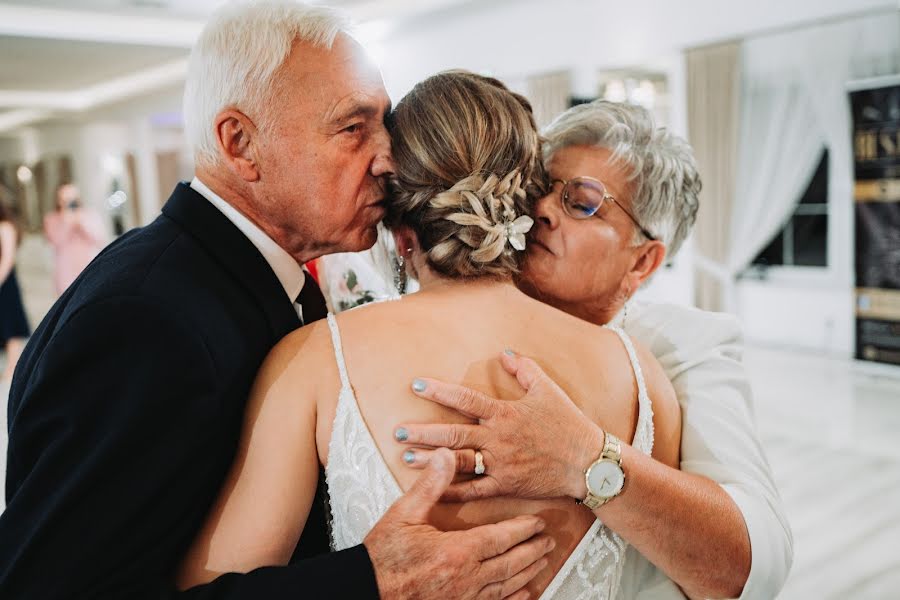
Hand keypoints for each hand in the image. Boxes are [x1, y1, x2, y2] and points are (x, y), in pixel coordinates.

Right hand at [364, 448, 553, 599]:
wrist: (367, 590)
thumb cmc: (383, 555)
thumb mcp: (404, 514)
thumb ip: (430, 485)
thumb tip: (446, 454)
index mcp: (456, 551)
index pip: (501, 538)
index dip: (523, 529)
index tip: (537, 522)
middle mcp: (466, 578)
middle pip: (511, 563)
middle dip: (533, 550)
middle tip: (548, 539)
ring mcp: (463, 598)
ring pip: (506, 585)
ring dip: (528, 572)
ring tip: (542, 561)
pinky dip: (512, 599)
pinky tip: (522, 594)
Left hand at [394, 351, 603, 500]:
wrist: (588, 462)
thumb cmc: (568, 423)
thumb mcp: (548, 389)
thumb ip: (524, 369)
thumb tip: (504, 352)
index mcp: (504, 413)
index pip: (465, 398)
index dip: (439, 391)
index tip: (415, 385)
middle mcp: (498, 438)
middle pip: (452, 433)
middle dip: (422, 431)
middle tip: (397, 430)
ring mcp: (501, 463)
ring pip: (458, 461)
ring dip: (430, 460)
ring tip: (405, 458)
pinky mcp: (506, 485)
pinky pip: (474, 491)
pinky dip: (452, 492)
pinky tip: (433, 491)